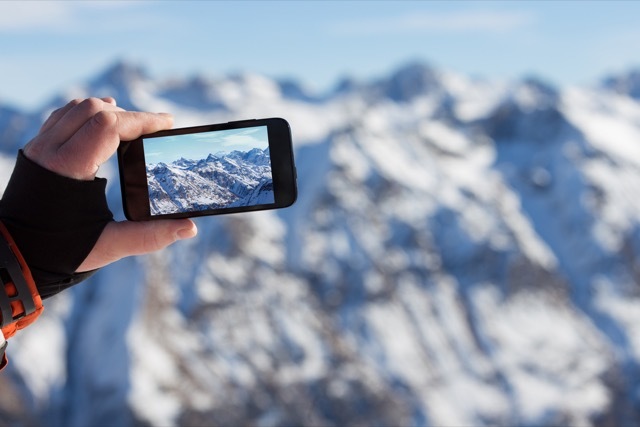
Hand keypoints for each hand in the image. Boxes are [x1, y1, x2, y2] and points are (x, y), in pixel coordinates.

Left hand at [23, 97, 196, 271]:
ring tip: (134, 125)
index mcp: (67, 169)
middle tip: (156, 128)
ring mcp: (39, 147)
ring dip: (110, 111)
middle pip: (95, 109)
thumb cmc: (60, 251)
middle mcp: (48, 150)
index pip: (109, 125)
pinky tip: (104, 123)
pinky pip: (63, 116)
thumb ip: (150, 237)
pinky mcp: (36, 150)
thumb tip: (189, 228)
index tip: (167, 124)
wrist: (14, 255)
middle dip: (131, 115)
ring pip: (78, 107)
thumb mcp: (109, 246)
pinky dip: (88, 113)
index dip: (142, 120)